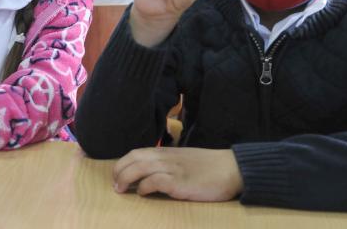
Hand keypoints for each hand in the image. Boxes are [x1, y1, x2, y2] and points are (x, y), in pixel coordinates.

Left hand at [113, 147, 242, 201]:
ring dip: (126, 178)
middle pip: (133, 158)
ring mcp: (173, 169)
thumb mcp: (183, 160)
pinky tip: (143, 193)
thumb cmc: (208, 167)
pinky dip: (145, 186)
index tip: (116, 175)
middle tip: (115, 185)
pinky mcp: (180, 182)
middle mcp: (166, 158)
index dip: (122, 163)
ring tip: (121, 190)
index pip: (136, 153)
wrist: (231, 168)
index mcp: (166, 152)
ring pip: (140, 168)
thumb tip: (151, 175)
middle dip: (119, 171)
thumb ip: (168, 164)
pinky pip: (155, 181)